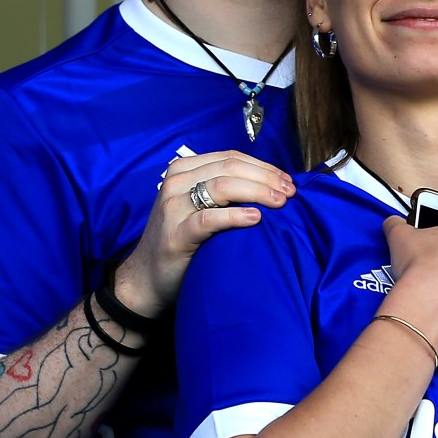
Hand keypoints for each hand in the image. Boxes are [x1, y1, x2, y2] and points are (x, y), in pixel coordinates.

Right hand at [114, 151, 294, 317]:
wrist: (147, 279)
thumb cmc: (184, 241)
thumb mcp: (200, 207)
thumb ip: (224, 191)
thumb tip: (272, 184)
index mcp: (184, 170)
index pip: (231, 158)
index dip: (263, 166)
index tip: (287, 181)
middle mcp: (176, 182)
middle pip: (230, 168)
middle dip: (265, 178)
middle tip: (290, 192)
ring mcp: (173, 206)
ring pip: (222, 186)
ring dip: (257, 192)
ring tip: (280, 203)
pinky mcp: (175, 233)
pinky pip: (209, 218)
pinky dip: (235, 216)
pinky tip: (256, 218)